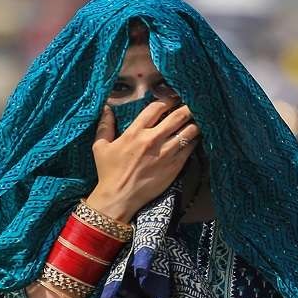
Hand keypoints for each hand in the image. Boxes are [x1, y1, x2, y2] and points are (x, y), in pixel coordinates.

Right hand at [84, 101, 199, 222]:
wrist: (119, 198)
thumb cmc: (108, 173)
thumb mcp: (100, 147)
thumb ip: (105, 126)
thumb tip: (106, 108)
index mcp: (135, 132)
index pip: (156, 108)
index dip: (167, 100)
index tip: (172, 100)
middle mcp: (152, 139)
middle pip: (177, 116)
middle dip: (186, 108)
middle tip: (191, 105)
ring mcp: (166, 153)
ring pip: (188, 131)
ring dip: (194, 123)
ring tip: (196, 120)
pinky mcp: (174, 166)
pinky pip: (190, 148)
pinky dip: (195, 140)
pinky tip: (196, 137)